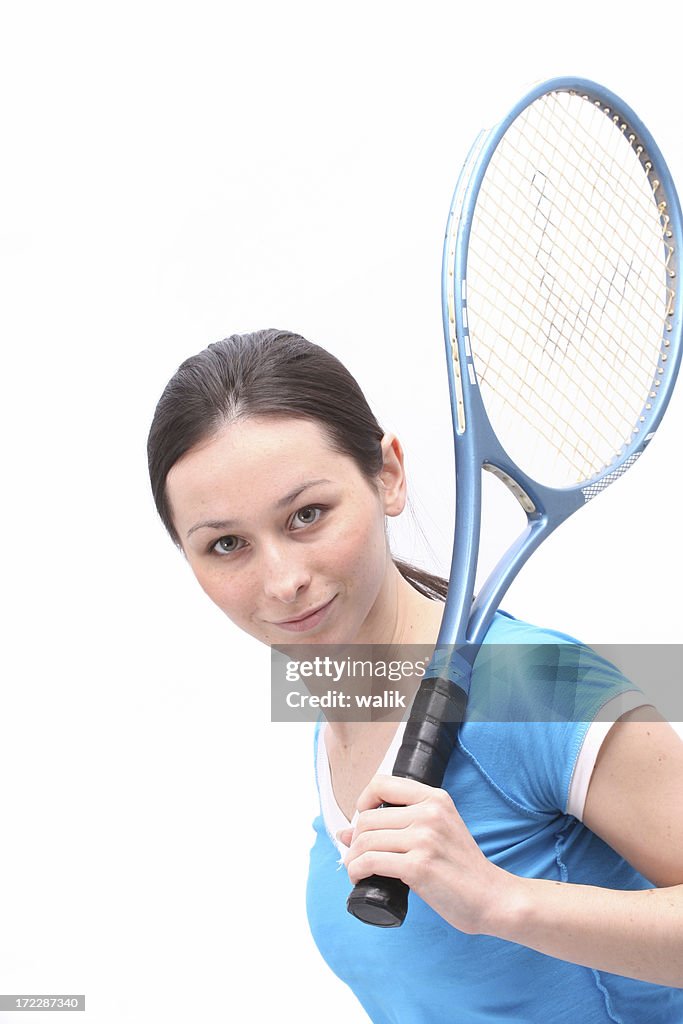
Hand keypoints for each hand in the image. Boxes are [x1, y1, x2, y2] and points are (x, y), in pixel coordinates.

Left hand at [338, 774, 510, 934]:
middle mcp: (429, 813)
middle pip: (368, 818)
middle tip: (357, 855)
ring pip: (365, 840)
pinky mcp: (419, 867)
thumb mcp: (437, 832)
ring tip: (356, 869)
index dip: (363, 801)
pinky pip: (371, 862)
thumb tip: (344, 832)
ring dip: (352, 858)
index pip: (381, 783)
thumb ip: (398, 825)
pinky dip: (357, 870)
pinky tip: (359, 878)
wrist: (492, 897)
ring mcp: (424, 839)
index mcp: (435, 798)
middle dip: (355, 839)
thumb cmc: (463, 868)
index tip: (363, 821)